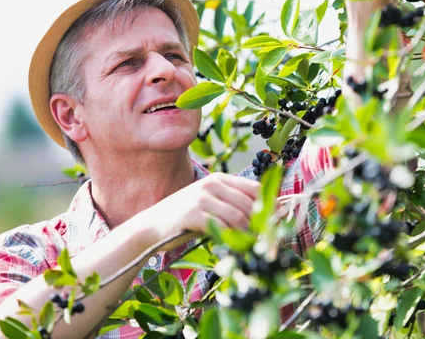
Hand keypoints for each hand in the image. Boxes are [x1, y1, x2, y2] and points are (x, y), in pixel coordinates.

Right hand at [143, 173, 260, 242]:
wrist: (152, 225)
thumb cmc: (185, 217)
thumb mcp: (211, 203)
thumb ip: (233, 205)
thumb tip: (265, 217)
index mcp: (219, 178)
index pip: (255, 188)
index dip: (268, 206)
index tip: (272, 223)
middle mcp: (212, 184)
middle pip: (250, 204)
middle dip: (259, 224)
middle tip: (260, 240)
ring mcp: (201, 198)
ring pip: (239, 217)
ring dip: (247, 234)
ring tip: (246, 245)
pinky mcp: (192, 215)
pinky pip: (222, 228)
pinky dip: (231, 239)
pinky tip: (230, 246)